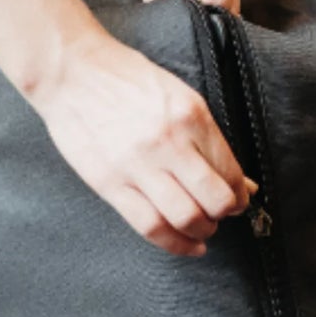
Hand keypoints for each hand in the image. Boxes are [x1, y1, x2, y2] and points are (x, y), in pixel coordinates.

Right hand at [21, 0, 251, 257]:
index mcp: (191, 118)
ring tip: (203, 228)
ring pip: (185, 217)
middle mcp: (168, 143)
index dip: (241, 196)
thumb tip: (244, 183)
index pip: (231, 173)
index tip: (239, 200)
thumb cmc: (128, 81)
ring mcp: (137, 165)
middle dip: (225, 215)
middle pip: (214, 200)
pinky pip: (150, 225)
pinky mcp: (109, 183)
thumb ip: (212, 142)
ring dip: (203, 231)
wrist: (71, 72)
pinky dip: (176, 243)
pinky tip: (188, 245)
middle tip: (222, 215)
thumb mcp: (181, 99)